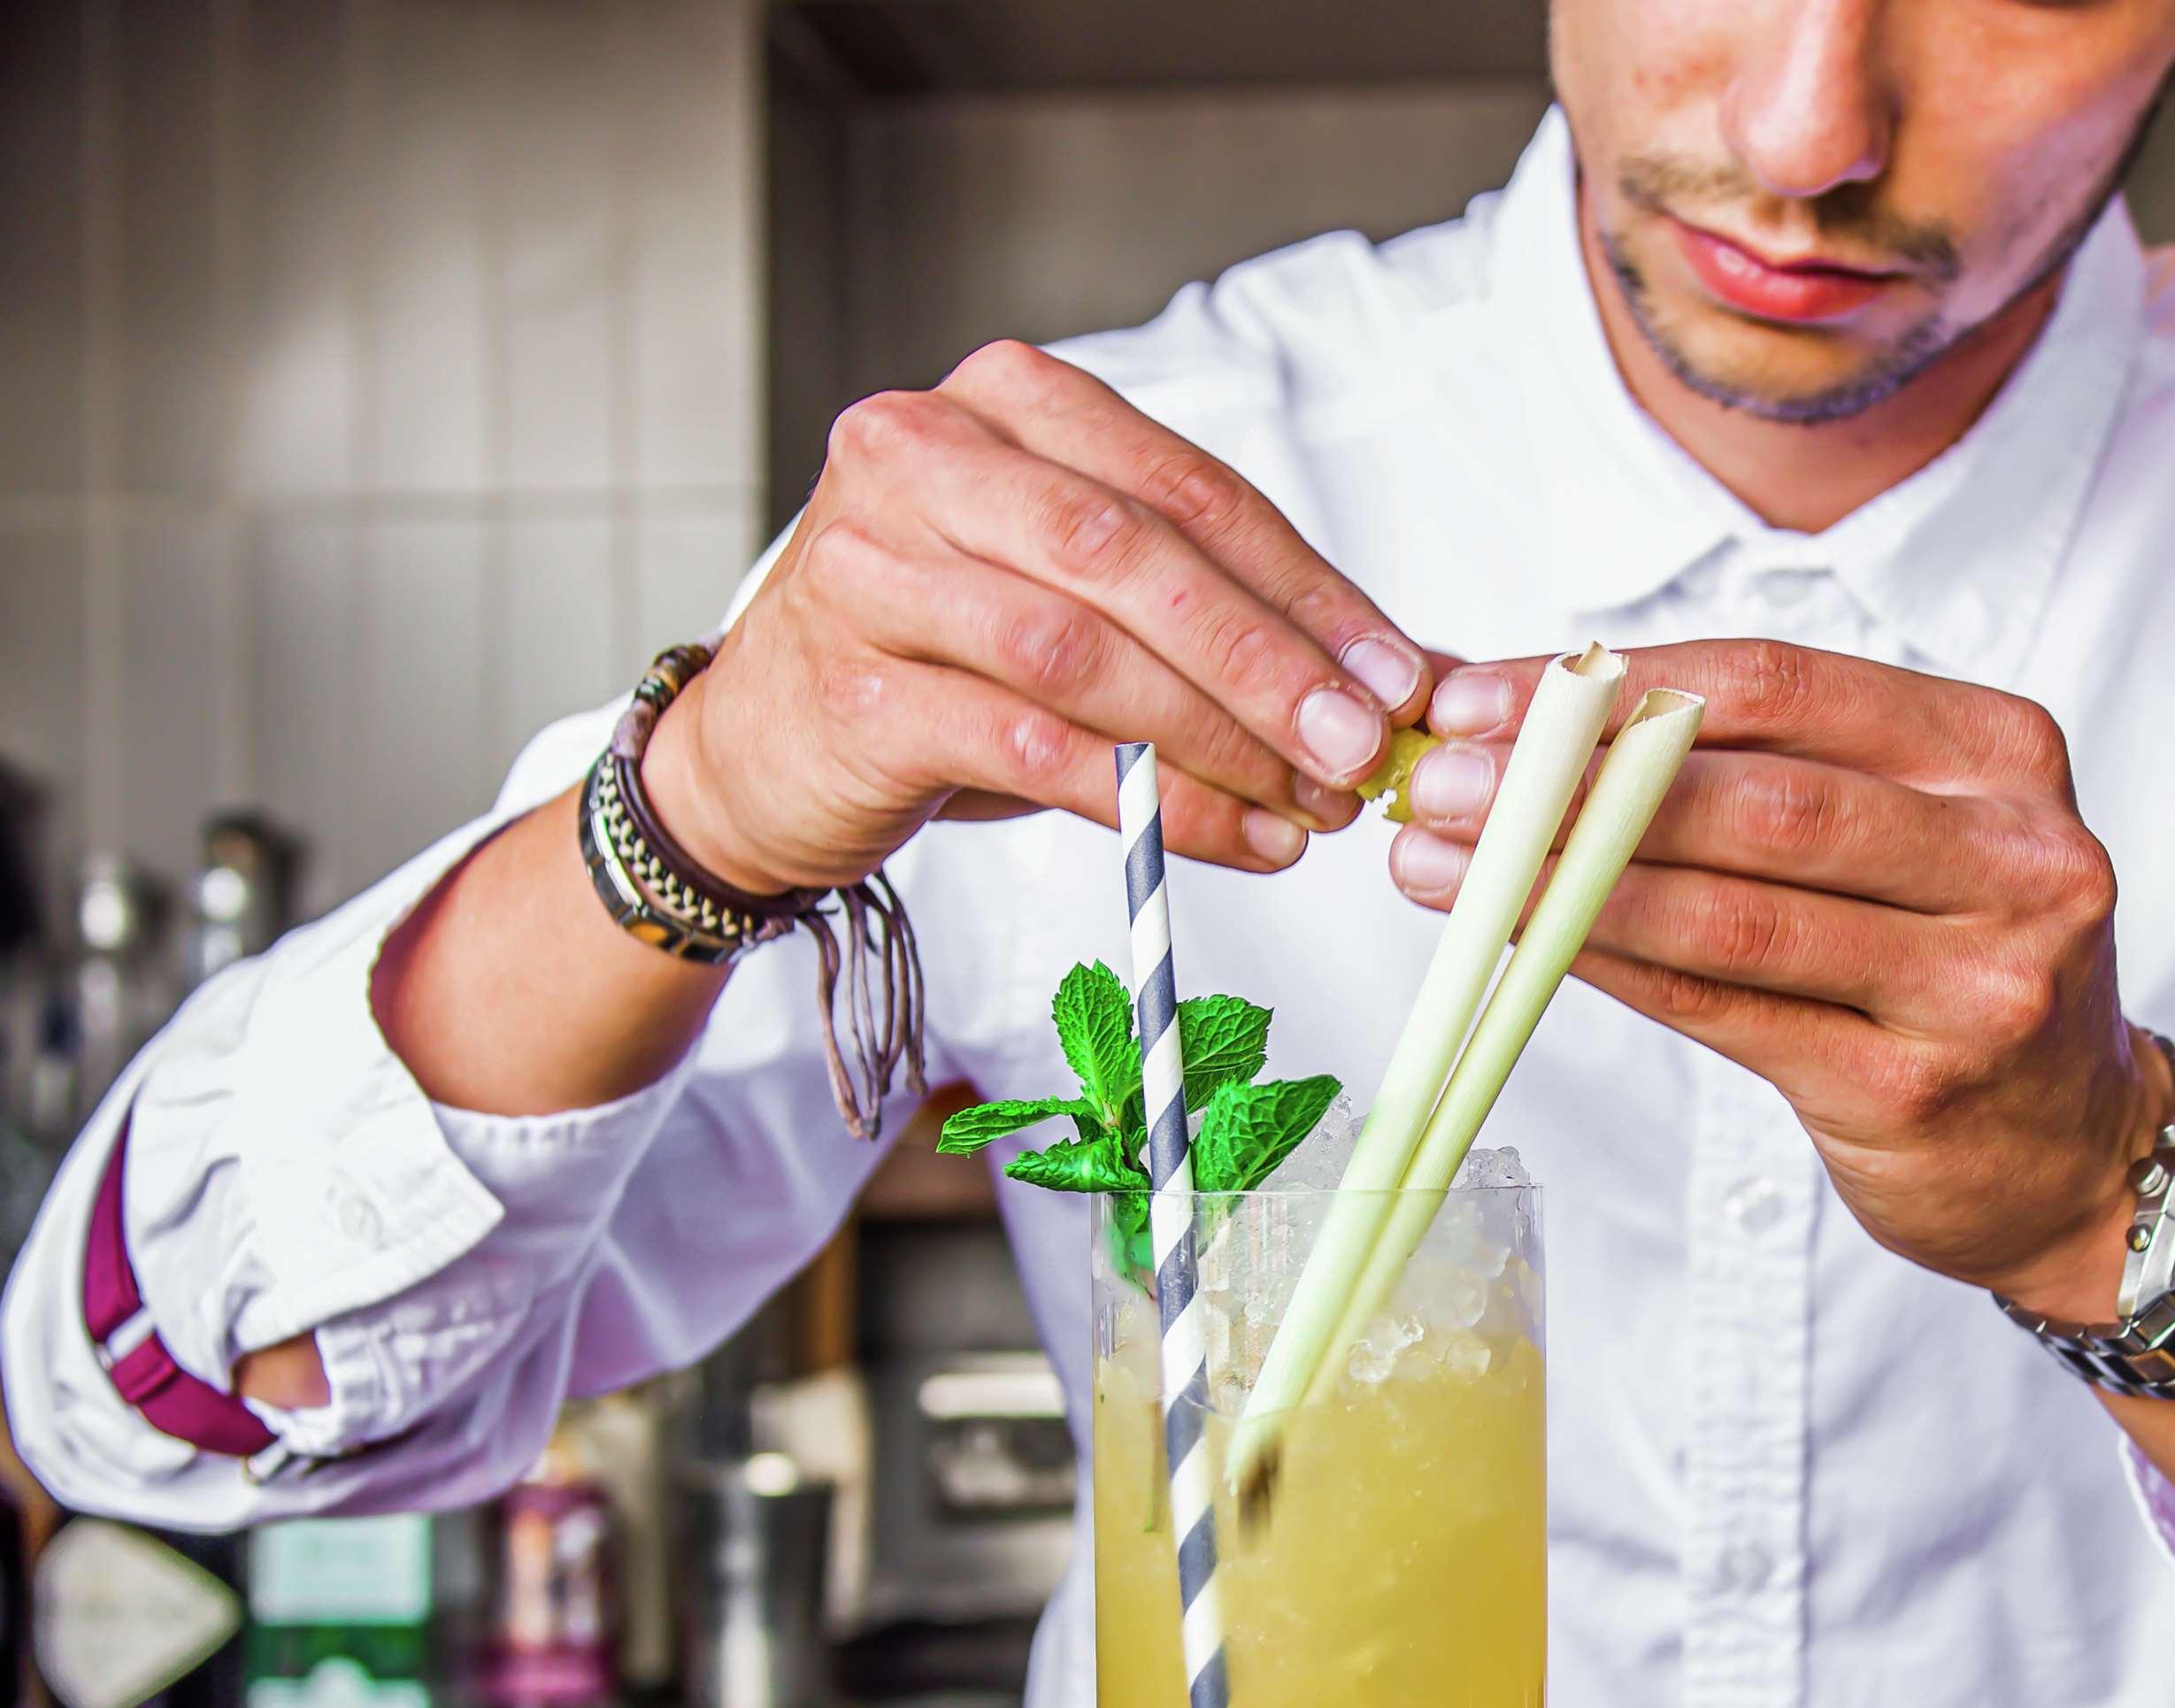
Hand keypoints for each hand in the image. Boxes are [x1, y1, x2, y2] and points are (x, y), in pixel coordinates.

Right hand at [649, 342, 1431, 894]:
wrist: (763, 748)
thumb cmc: (948, 658)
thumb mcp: (1082, 599)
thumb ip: (1225, 613)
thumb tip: (1411, 674)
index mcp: (1008, 401)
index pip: (1188, 487)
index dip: (1308, 588)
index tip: (1397, 673)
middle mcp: (926, 456)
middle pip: (1137, 559)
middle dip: (1269, 663)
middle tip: (1362, 748)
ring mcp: (874, 569)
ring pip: (1084, 655)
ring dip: (1219, 742)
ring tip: (1311, 808)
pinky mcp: (857, 692)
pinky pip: (1033, 751)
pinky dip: (1149, 804)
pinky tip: (1232, 840)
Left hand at [1392, 639, 2164, 1318]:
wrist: (2075, 1153)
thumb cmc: (1956, 964)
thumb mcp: (1911, 831)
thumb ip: (1763, 767)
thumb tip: (1537, 717)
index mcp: (2002, 750)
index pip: (1784, 682)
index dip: (1621, 682)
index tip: (1484, 694)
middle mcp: (2014, 856)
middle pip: (1758, 796)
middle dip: (1575, 783)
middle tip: (1438, 781)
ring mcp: (1976, 981)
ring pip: (1733, 913)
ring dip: (1566, 884)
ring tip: (1444, 865)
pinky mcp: (1914, 1088)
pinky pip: (1726, 1011)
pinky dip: (1610, 968)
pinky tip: (1521, 943)